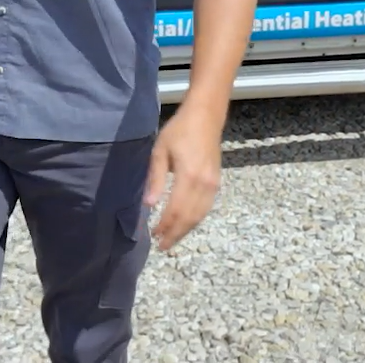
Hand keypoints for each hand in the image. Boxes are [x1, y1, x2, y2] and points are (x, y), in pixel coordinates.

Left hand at [143, 106, 224, 251]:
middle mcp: (204, 184)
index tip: (153, 235)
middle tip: (162, 246)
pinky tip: (185, 224)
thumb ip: (155, 179)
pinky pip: (205, 208)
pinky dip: (195, 220)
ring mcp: (213, 185)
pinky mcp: (216, 183)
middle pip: (189, 218)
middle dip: (175, 234)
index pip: (175, 210)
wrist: (206, 116)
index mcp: (188, 176)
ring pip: (199, 216)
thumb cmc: (179, 130)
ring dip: (185, 230)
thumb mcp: (160, 151)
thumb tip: (148, 205)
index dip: (164, 225)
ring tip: (172, 239)